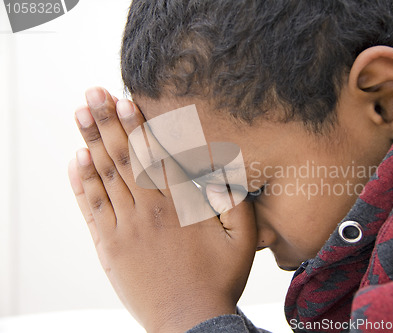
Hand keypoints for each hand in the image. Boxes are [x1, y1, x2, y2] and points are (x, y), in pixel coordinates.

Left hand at [68, 87, 256, 331]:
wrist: (189, 321)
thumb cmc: (218, 280)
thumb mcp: (243, 241)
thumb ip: (237, 203)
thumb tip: (223, 171)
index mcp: (180, 206)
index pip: (155, 156)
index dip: (138, 126)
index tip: (125, 100)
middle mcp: (149, 211)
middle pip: (125, 157)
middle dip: (108, 122)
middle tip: (94, 93)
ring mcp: (125, 228)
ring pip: (105, 176)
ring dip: (91, 142)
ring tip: (80, 113)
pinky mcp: (110, 246)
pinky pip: (92, 208)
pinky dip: (82, 182)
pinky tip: (76, 159)